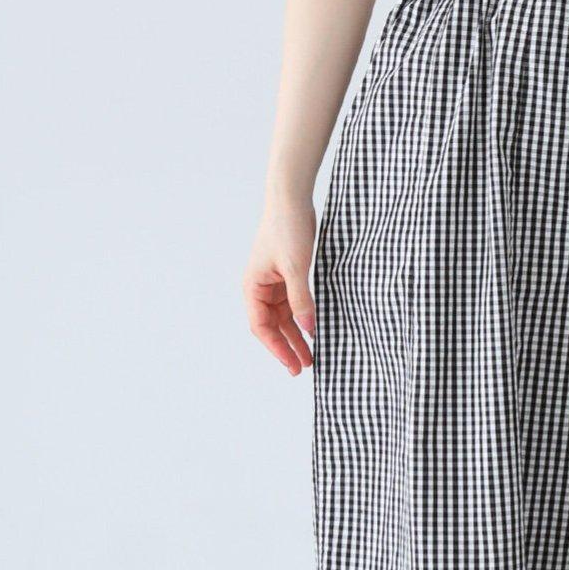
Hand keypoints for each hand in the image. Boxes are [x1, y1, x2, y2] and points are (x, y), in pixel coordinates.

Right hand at [243, 203, 316, 375]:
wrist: (292, 200)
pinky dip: (304, 319)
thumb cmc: (287, 229)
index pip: (261, 327)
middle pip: (273, 327)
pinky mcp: (288, 277)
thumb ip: (302, 300)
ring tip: (312, 357)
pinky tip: (315, 331)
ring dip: (297, 337)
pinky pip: (295, 306)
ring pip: (284, 319)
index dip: (277, 348)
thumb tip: (309, 329)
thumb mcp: (295, 268)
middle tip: (303, 368)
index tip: (293, 365)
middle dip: (287, 347)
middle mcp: (260, 288)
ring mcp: (274, 284)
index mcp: (253, 287)